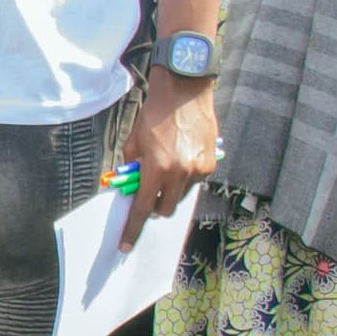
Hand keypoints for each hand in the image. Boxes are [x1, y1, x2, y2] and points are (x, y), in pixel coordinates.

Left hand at [122, 71, 218, 247]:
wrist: (185, 90)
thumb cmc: (156, 113)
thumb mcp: (134, 140)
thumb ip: (131, 166)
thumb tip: (129, 184)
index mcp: (156, 169)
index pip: (143, 209)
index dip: (133, 229)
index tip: (126, 245)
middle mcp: (179, 173)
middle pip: (165, 208)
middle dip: (155, 204)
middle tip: (150, 190)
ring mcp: (198, 170)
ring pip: (181, 196)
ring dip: (171, 189)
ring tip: (168, 164)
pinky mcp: (210, 164)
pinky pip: (195, 182)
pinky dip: (186, 177)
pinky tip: (182, 157)